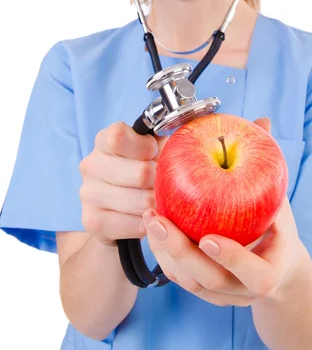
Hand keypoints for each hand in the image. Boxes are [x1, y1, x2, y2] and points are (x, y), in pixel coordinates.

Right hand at [79, 121, 168, 245]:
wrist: (116, 210)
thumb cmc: (140, 170)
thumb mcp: (152, 149)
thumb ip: (163, 136)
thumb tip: (186, 124)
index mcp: (103, 140)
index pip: (119, 136)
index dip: (145, 147)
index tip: (154, 153)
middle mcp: (90, 164)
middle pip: (140, 173)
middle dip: (159, 181)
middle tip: (162, 183)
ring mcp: (88, 193)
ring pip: (140, 201)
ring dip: (155, 204)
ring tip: (156, 200)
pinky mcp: (91, 221)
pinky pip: (134, 224)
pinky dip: (147, 223)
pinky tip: (145, 217)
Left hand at [143, 117, 303, 306]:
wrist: (277, 269)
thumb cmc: (277, 230)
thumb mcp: (279, 201)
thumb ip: (267, 165)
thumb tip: (262, 121)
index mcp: (270, 272)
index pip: (254, 273)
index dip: (231, 257)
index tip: (208, 237)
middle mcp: (244, 289)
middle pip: (209, 279)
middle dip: (180, 251)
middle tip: (158, 219)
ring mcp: (221, 294)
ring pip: (188, 281)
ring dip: (164, 251)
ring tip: (149, 217)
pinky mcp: (203, 289)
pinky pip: (178, 277)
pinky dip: (162, 254)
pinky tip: (151, 227)